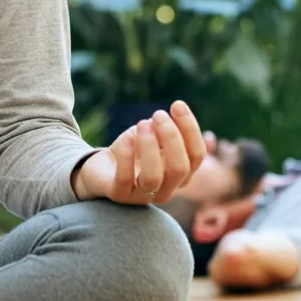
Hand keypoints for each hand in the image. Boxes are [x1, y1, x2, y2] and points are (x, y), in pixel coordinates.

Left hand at [72, 99, 206, 204]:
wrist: (103, 166)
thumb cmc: (135, 148)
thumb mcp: (155, 135)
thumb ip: (170, 127)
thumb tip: (181, 108)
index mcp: (181, 174)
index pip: (197, 155)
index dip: (190, 129)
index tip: (177, 105)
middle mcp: (167, 189)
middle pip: (179, 168)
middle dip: (171, 137)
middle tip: (158, 114)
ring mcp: (143, 196)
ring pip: (153, 178)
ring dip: (150, 147)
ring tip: (142, 124)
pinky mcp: (119, 195)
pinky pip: (124, 179)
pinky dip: (127, 156)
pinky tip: (126, 137)